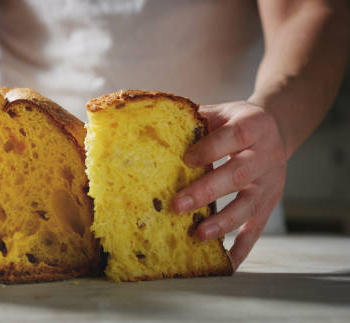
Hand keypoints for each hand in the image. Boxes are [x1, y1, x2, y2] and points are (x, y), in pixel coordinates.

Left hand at [172, 101, 287, 270]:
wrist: (274, 128)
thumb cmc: (234, 121)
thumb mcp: (220, 111)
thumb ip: (195, 120)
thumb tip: (152, 126)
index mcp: (254, 125)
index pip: (234, 136)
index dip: (211, 148)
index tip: (186, 159)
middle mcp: (266, 155)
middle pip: (239, 174)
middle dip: (208, 191)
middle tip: (178, 205)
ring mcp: (270, 182)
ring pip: (249, 205)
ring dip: (223, 222)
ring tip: (198, 235)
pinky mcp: (269, 203)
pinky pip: (257, 228)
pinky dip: (242, 247)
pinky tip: (227, 262)